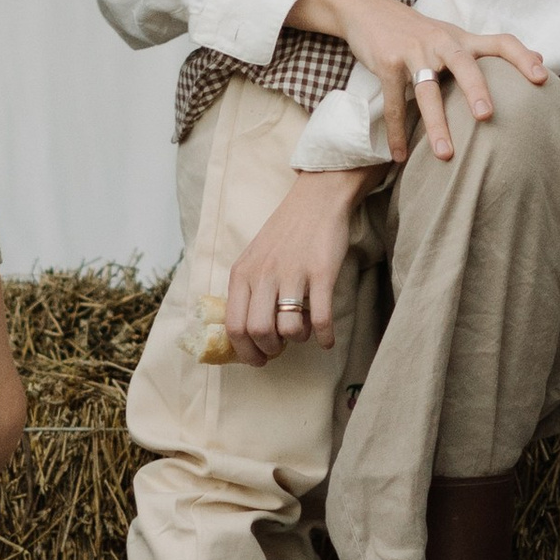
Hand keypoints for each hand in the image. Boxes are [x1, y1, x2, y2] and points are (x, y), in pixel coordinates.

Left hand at [224, 166, 369, 366]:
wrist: (316, 200)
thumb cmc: (285, 233)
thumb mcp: (254, 257)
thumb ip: (247, 288)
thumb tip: (247, 331)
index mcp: (242, 273)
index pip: (233, 325)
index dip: (244, 351)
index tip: (258, 359)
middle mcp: (263, 274)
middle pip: (258, 331)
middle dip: (269, 350)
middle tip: (280, 348)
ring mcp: (292, 273)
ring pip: (287, 328)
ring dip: (297, 339)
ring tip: (302, 332)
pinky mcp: (321, 273)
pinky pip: (321, 317)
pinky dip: (324, 336)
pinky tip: (326, 340)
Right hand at [318, 0, 546, 162]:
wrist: (367, 9)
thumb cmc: (418, 31)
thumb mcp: (454, 35)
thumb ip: (491, 49)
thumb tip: (542, 57)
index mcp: (462, 38)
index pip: (500, 42)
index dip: (522, 58)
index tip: (541, 79)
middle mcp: (441, 42)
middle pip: (463, 64)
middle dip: (475, 89)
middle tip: (487, 117)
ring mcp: (413, 52)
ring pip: (427, 90)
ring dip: (436, 124)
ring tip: (446, 155)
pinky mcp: (387, 63)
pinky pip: (393, 102)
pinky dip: (397, 132)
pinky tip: (400, 156)